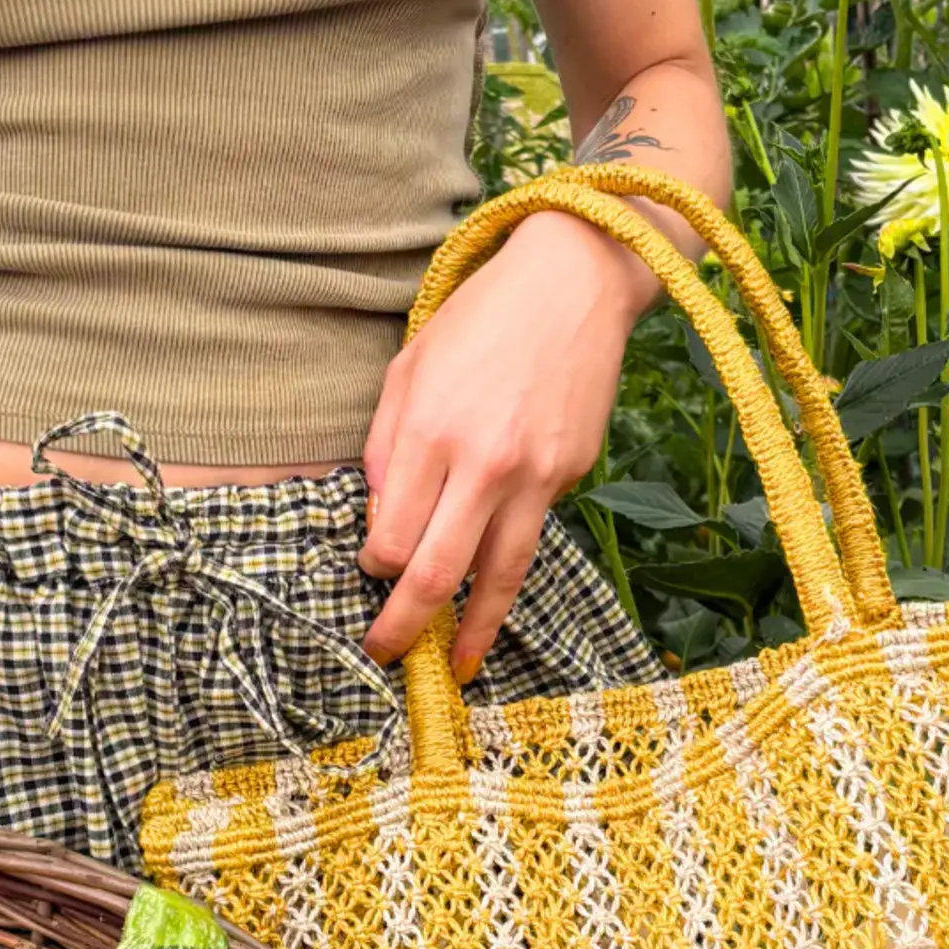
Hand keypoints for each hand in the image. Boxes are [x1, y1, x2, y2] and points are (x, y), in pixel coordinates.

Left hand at [358, 212, 648, 679]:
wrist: (575, 280)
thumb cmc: (482, 318)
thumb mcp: (411, 366)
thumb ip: (387, 444)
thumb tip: (380, 516)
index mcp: (431, 431)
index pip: (392, 536)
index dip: (376, 566)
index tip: (373, 571)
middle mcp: (483, 463)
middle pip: (437, 574)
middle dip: (406, 626)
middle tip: (387, 656)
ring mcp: (534, 476)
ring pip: (498, 578)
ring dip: (474, 632)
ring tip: (460, 668)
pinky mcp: (569, 477)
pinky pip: (530, 533)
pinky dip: (507, 563)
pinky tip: (494, 581)